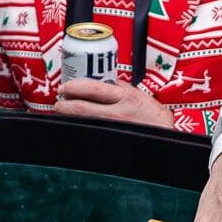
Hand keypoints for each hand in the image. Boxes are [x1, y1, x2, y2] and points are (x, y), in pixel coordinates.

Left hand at [53, 78, 175, 127]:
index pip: (92, 89)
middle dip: (64, 105)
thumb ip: (117, 87)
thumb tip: (97, 80)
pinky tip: (75, 126)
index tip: (64, 87)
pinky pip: (88, 134)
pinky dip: (78, 128)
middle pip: (81, 109)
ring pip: (81, 123)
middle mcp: (117, 114)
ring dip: (68, 118)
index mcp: (124, 97)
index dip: (73, 87)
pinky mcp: (109, 141)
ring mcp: (112, 129)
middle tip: (58, 102)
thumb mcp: (136, 95)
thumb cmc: (151, 115)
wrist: (163, 135)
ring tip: (64, 112)